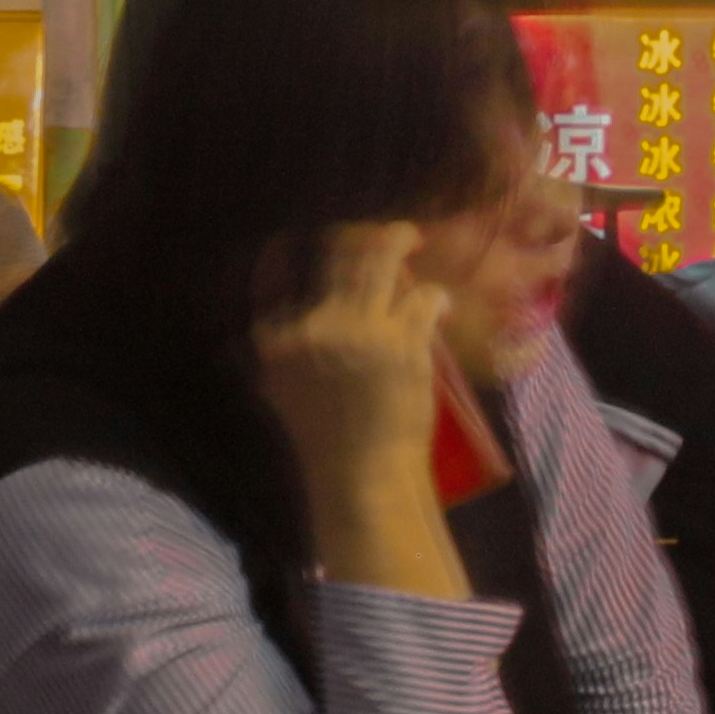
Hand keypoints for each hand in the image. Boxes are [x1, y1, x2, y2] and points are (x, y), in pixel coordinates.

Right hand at [251, 222, 443, 501]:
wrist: (364, 478)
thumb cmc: (329, 438)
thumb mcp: (286, 389)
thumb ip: (288, 344)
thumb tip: (313, 293)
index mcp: (276, 343)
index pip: (275, 272)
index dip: (294, 244)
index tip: (320, 236)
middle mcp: (312, 329)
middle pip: (336, 253)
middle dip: (363, 235)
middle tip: (384, 234)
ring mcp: (357, 332)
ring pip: (381, 259)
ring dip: (399, 242)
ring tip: (411, 238)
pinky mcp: (401, 342)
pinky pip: (423, 297)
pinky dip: (435, 298)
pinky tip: (439, 306)